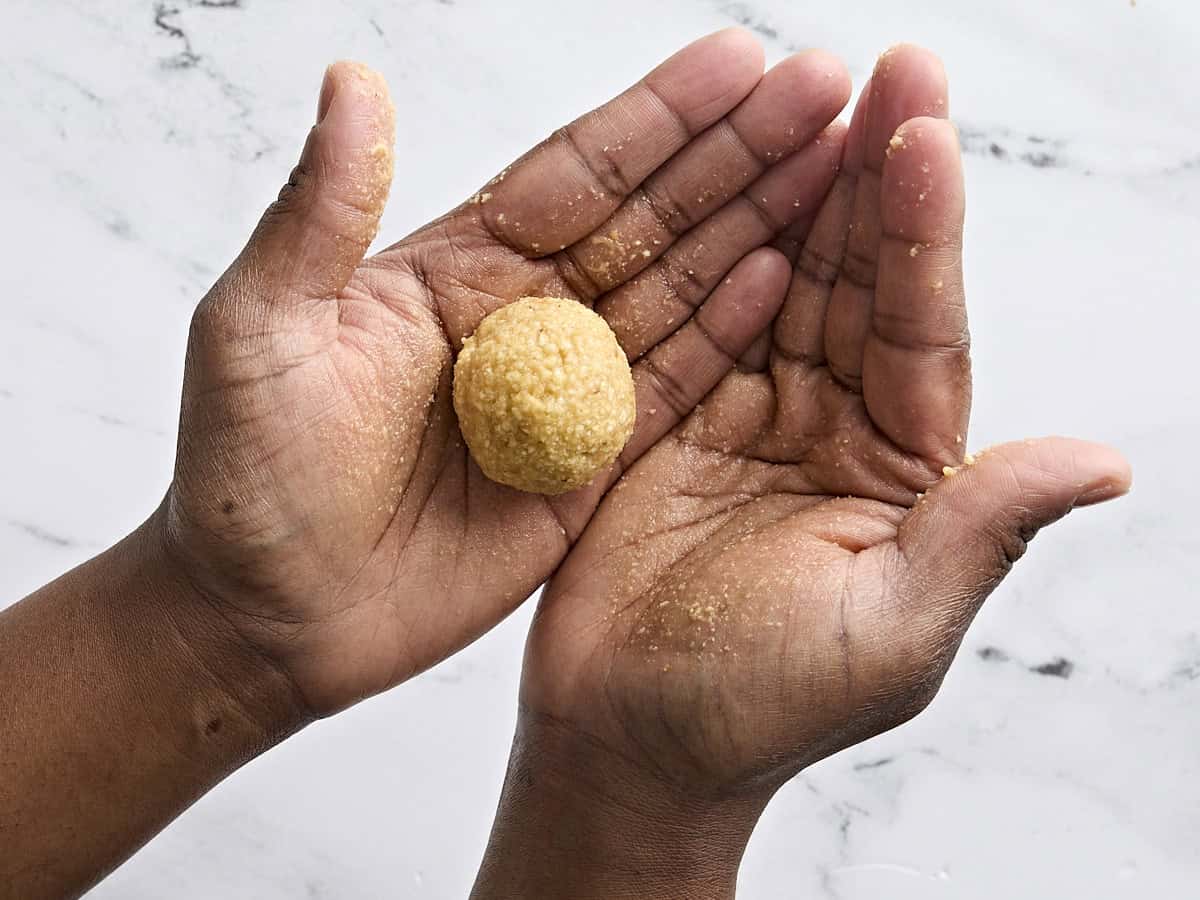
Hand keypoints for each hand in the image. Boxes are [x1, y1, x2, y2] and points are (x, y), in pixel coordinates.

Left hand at [159, 31, 852, 721]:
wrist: (265, 618)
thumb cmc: (241, 476)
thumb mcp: (260, 330)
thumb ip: (320, 213)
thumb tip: (351, 81)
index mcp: (454, 270)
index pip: (575, 174)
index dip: (660, 116)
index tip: (742, 60)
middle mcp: (523, 319)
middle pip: (649, 219)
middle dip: (737, 153)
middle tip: (825, 90)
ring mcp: (562, 394)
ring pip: (676, 294)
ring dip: (754, 228)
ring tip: (834, 166)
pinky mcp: (585, 470)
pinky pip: (668, 393)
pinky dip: (726, 336)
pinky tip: (783, 278)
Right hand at [480, 45, 1130, 895]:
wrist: (627, 744)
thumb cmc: (758, 709)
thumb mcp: (890, 632)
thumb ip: (981, 533)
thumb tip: (1102, 462)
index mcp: (900, 473)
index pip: (920, 330)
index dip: (921, 231)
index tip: (922, 129)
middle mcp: (831, 429)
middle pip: (856, 285)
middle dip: (871, 177)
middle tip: (880, 67)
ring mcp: (747, 417)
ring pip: (780, 287)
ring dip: (794, 192)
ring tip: (806, 92)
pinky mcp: (668, 419)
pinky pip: (695, 323)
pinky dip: (709, 254)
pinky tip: (724, 184)